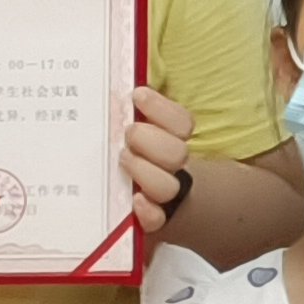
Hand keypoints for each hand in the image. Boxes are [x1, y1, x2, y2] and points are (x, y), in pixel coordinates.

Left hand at [122, 84, 194, 215]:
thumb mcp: (131, 129)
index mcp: (171, 140)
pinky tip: (136, 201)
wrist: (138, 203)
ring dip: (145, 172)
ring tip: (123, 160)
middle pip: (176, 153)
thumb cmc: (126, 156)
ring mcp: (163, 197)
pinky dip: (149, 211)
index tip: (138, 95)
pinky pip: (157, 221)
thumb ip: (133, 109)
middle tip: (127, 133)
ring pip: (166, 186)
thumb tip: (123, 82)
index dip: (162, 108)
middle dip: (149, 140)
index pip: (181, 122)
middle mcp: (172, 168)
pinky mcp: (151, 221)